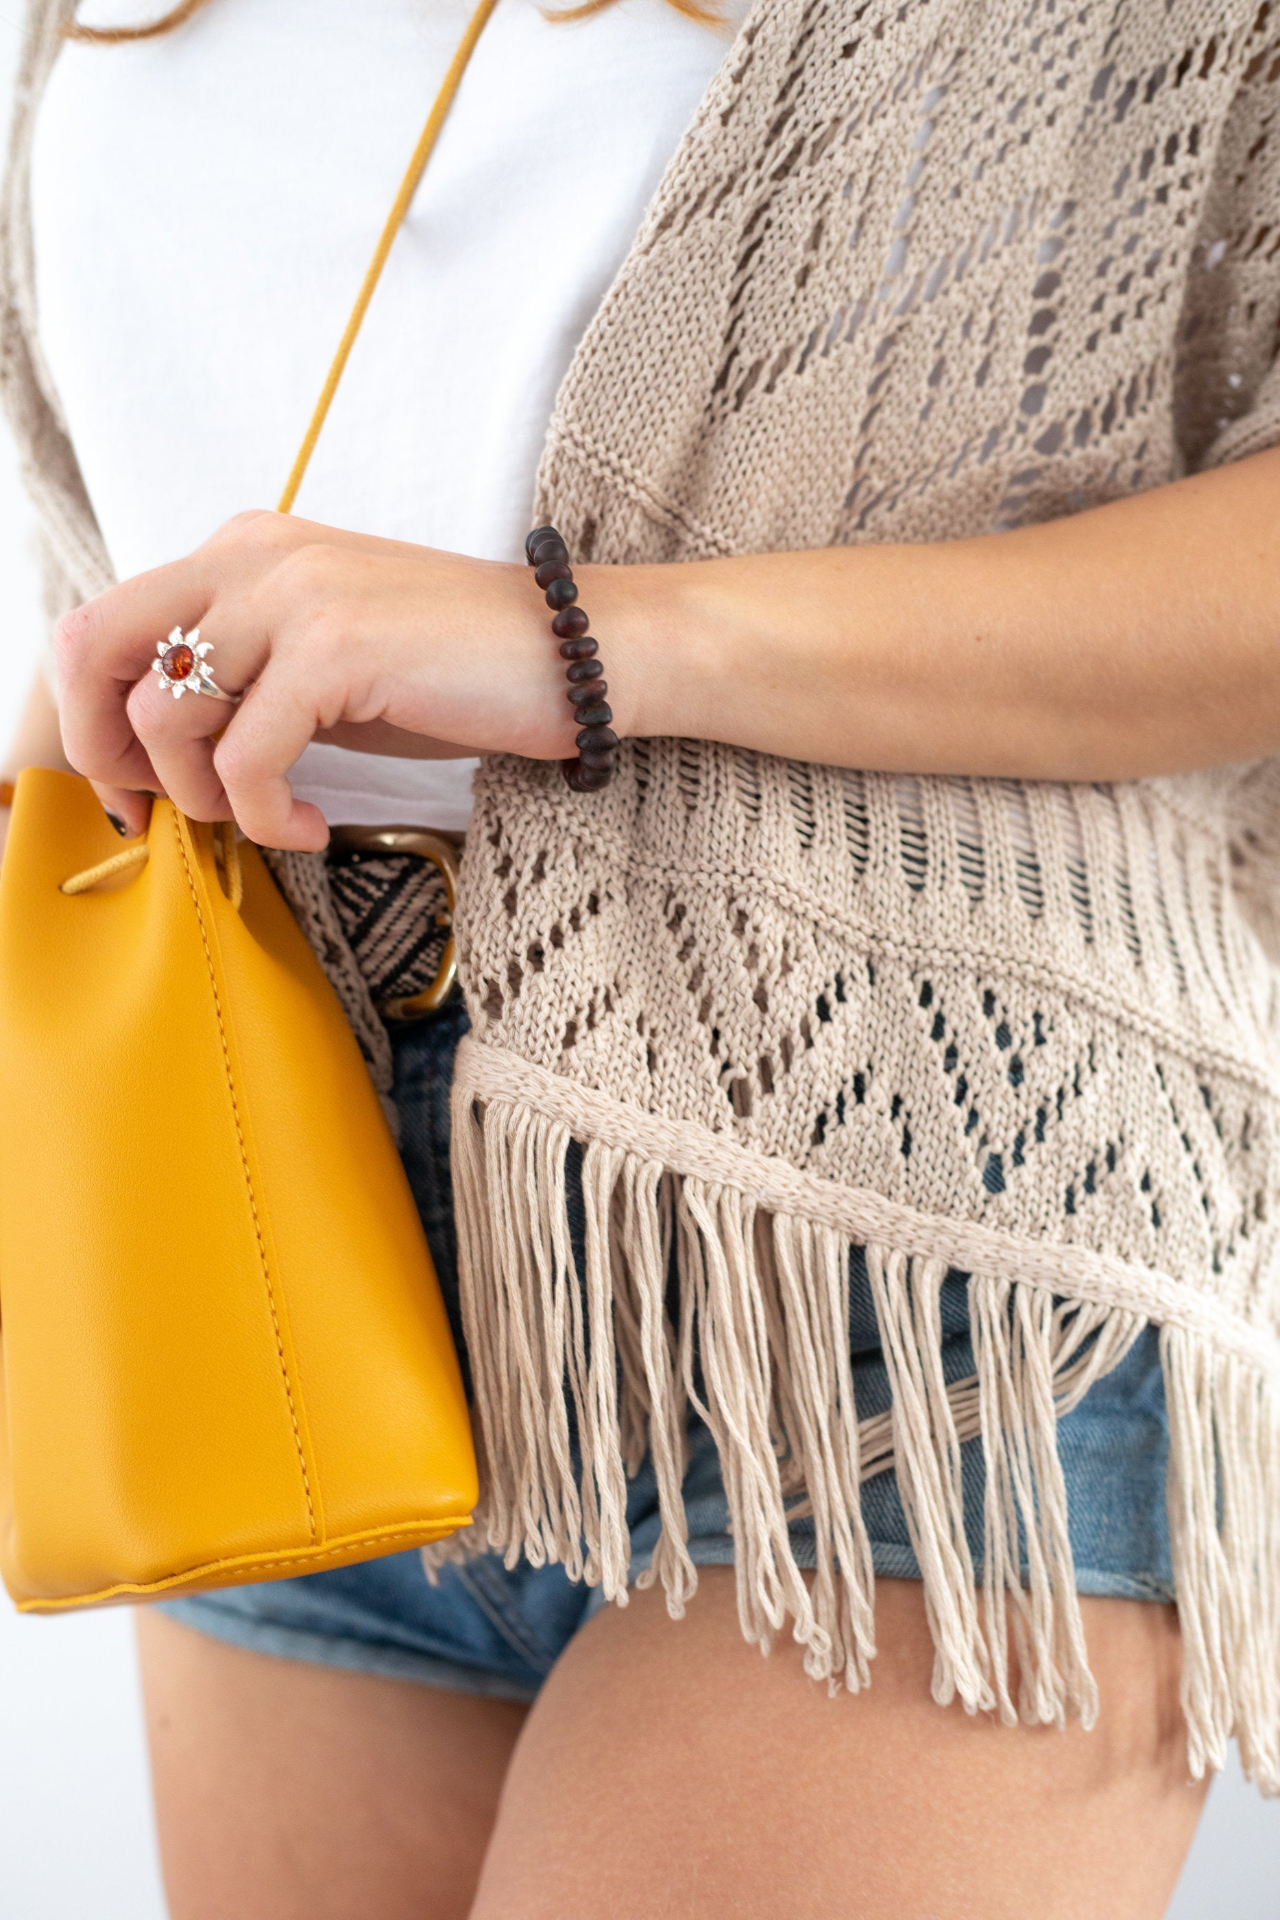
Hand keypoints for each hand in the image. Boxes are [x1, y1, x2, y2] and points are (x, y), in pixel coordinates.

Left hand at [55, 511, 619, 849]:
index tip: (144, 789)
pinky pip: (244, 762)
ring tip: (277, 820)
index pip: (104, 626)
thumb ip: (243, 681)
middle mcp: (254, 556)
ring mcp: (294, 594)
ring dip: (208, 798)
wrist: (580, 655)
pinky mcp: (336, 649)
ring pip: (165, 716)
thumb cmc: (459, 673)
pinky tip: (317, 827)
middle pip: (96, 650)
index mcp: (244, 550)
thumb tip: (159, 754)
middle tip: (168, 814)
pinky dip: (269, 818)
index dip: (95, 721)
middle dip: (109, 753)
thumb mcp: (326, 666)